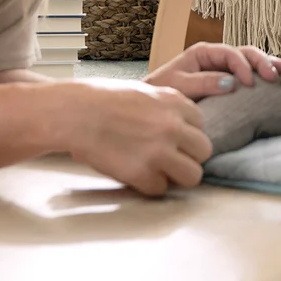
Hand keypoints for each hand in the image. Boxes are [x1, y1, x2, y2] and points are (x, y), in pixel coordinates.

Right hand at [63, 80, 211, 195]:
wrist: (77, 112)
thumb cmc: (104, 99)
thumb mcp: (145, 91)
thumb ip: (168, 107)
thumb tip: (182, 126)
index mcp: (174, 101)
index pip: (201, 124)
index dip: (188, 134)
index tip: (175, 139)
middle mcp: (173, 125)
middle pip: (204, 151)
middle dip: (189, 157)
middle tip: (172, 159)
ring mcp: (159, 150)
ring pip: (193, 176)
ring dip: (177, 176)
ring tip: (160, 171)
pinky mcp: (142, 173)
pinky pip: (161, 189)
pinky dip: (150, 186)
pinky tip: (137, 175)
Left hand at [146, 42, 280, 99]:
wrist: (153, 106)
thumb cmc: (162, 93)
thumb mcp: (179, 86)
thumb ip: (202, 83)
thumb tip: (231, 83)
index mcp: (203, 53)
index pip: (229, 53)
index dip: (242, 65)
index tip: (249, 83)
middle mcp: (216, 57)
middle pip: (244, 53)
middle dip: (261, 62)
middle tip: (273, 76)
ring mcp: (223, 68)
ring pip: (250, 60)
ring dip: (267, 64)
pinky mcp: (227, 81)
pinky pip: (248, 73)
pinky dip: (263, 73)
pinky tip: (278, 76)